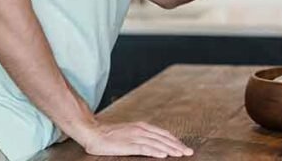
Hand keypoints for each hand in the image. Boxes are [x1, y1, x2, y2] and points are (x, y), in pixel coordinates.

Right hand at [79, 120, 193, 157]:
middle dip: (177, 146)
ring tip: (180, 154)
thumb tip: (154, 143)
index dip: (175, 140)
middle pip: (163, 138)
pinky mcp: (128, 144)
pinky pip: (144, 148)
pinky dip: (155, 152)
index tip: (184, 147)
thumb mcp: (129, 132)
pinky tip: (163, 155)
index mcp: (142, 126)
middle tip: (188, 152)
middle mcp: (141, 130)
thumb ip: (142, 136)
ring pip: (157, 143)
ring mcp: (135, 136)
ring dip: (170, 149)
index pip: (163, 134)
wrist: (93, 132)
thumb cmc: (109, 134)